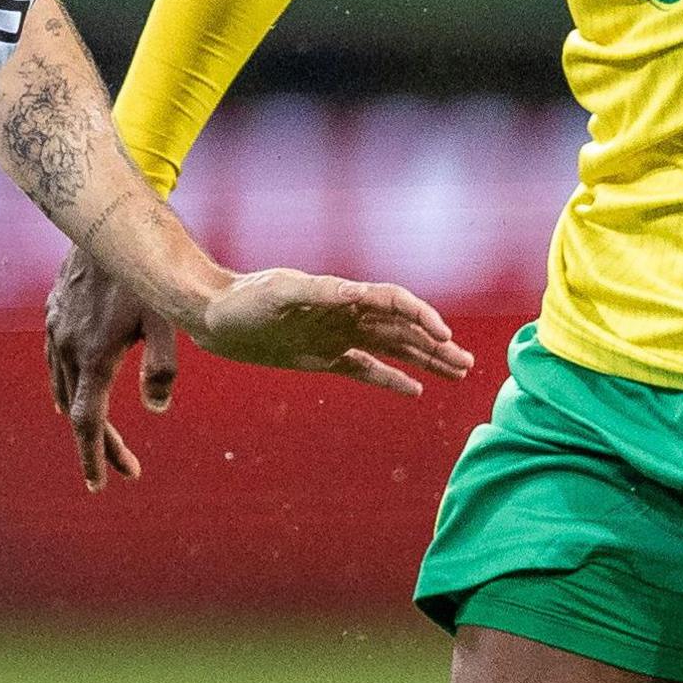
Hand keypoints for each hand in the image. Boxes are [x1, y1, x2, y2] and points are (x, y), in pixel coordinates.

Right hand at [46, 245, 184, 490]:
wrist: (108, 223)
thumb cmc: (147, 272)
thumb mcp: (166, 318)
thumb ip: (163, 366)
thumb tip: (156, 409)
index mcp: (94, 357)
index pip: (88, 422)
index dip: (95, 456)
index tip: (99, 485)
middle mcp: (67, 348)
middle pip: (78, 411)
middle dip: (100, 443)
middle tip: (125, 467)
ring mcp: (55, 330)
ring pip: (62, 386)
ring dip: (81, 413)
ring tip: (99, 436)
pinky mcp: (52, 313)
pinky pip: (53, 360)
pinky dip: (64, 383)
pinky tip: (72, 385)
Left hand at [189, 268, 474, 401]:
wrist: (214, 316)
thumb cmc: (244, 299)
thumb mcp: (280, 292)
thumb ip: (318, 292)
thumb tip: (356, 292)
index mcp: (342, 294)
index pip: (394, 302)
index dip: (421, 317)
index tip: (444, 336)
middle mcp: (347, 314)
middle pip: (403, 328)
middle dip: (436, 345)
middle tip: (467, 364)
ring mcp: (338, 336)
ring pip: (393, 349)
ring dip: (425, 360)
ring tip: (456, 373)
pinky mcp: (323, 357)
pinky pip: (366, 369)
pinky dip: (392, 379)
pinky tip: (416, 391)